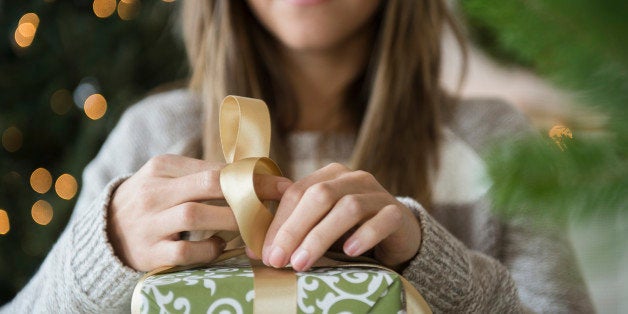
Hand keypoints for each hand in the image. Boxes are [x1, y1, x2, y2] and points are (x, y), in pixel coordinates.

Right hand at [108, 154, 289, 270]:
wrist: (105, 232)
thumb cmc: (151, 201)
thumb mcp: (168, 178)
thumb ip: (202, 174)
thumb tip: (253, 173)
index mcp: (162, 166)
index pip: (215, 167)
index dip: (252, 176)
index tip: (281, 184)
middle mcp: (154, 191)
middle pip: (209, 184)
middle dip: (250, 192)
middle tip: (277, 203)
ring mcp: (149, 222)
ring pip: (197, 215)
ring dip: (232, 220)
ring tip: (252, 226)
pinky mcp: (149, 252)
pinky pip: (185, 250)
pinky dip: (208, 248)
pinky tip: (220, 246)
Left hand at [259, 163, 421, 270]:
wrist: (398, 233)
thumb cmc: (350, 229)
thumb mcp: (319, 224)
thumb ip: (291, 229)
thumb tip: (253, 249)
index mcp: (329, 176)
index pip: (297, 192)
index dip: (278, 222)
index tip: (264, 252)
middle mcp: (353, 178)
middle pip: (319, 196)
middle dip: (294, 229)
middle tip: (278, 260)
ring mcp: (377, 193)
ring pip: (348, 207)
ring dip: (321, 236)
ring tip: (302, 263)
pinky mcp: (397, 213)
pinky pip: (382, 220)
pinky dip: (364, 235)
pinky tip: (349, 252)